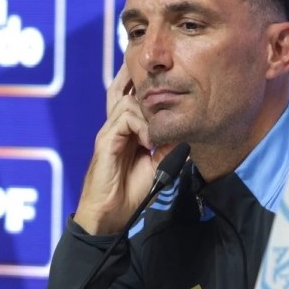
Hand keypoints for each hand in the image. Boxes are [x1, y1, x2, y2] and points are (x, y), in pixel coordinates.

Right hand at [73, 65, 167, 234]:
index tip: (159, 74)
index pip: (129, 97)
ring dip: (147, 112)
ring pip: (127, 102)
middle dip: (135, 77)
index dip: (139, 83)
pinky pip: (123, 119)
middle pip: (120, 89)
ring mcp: (108, 133)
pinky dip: (141, 126)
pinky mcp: (104, 142)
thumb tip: (184, 133)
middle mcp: (114, 127)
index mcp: (125, 131)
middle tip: (157, 74)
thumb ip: (167, 147)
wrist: (110, 215)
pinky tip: (149, 142)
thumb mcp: (156, 165)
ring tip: (158, 131)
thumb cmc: (130, 192)